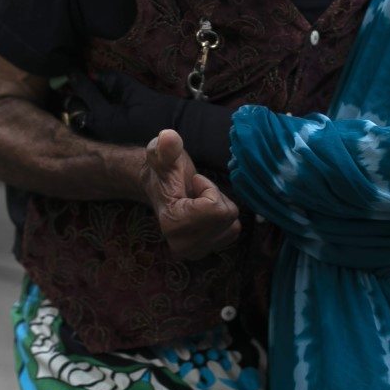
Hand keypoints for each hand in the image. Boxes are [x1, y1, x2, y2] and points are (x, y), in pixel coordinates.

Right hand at [142, 129, 239, 259]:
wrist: (157, 186)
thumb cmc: (163, 168)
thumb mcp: (163, 153)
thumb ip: (167, 147)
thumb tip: (168, 137)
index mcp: (172, 224)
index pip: (216, 209)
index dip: (209, 189)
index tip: (195, 182)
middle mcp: (182, 245)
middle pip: (227, 218)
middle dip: (216, 200)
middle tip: (196, 193)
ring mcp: (193, 252)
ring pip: (232, 225)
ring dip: (220, 209)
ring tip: (199, 202)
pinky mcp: (204, 252)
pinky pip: (233, 232)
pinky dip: (223, 220)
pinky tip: (205, 212)